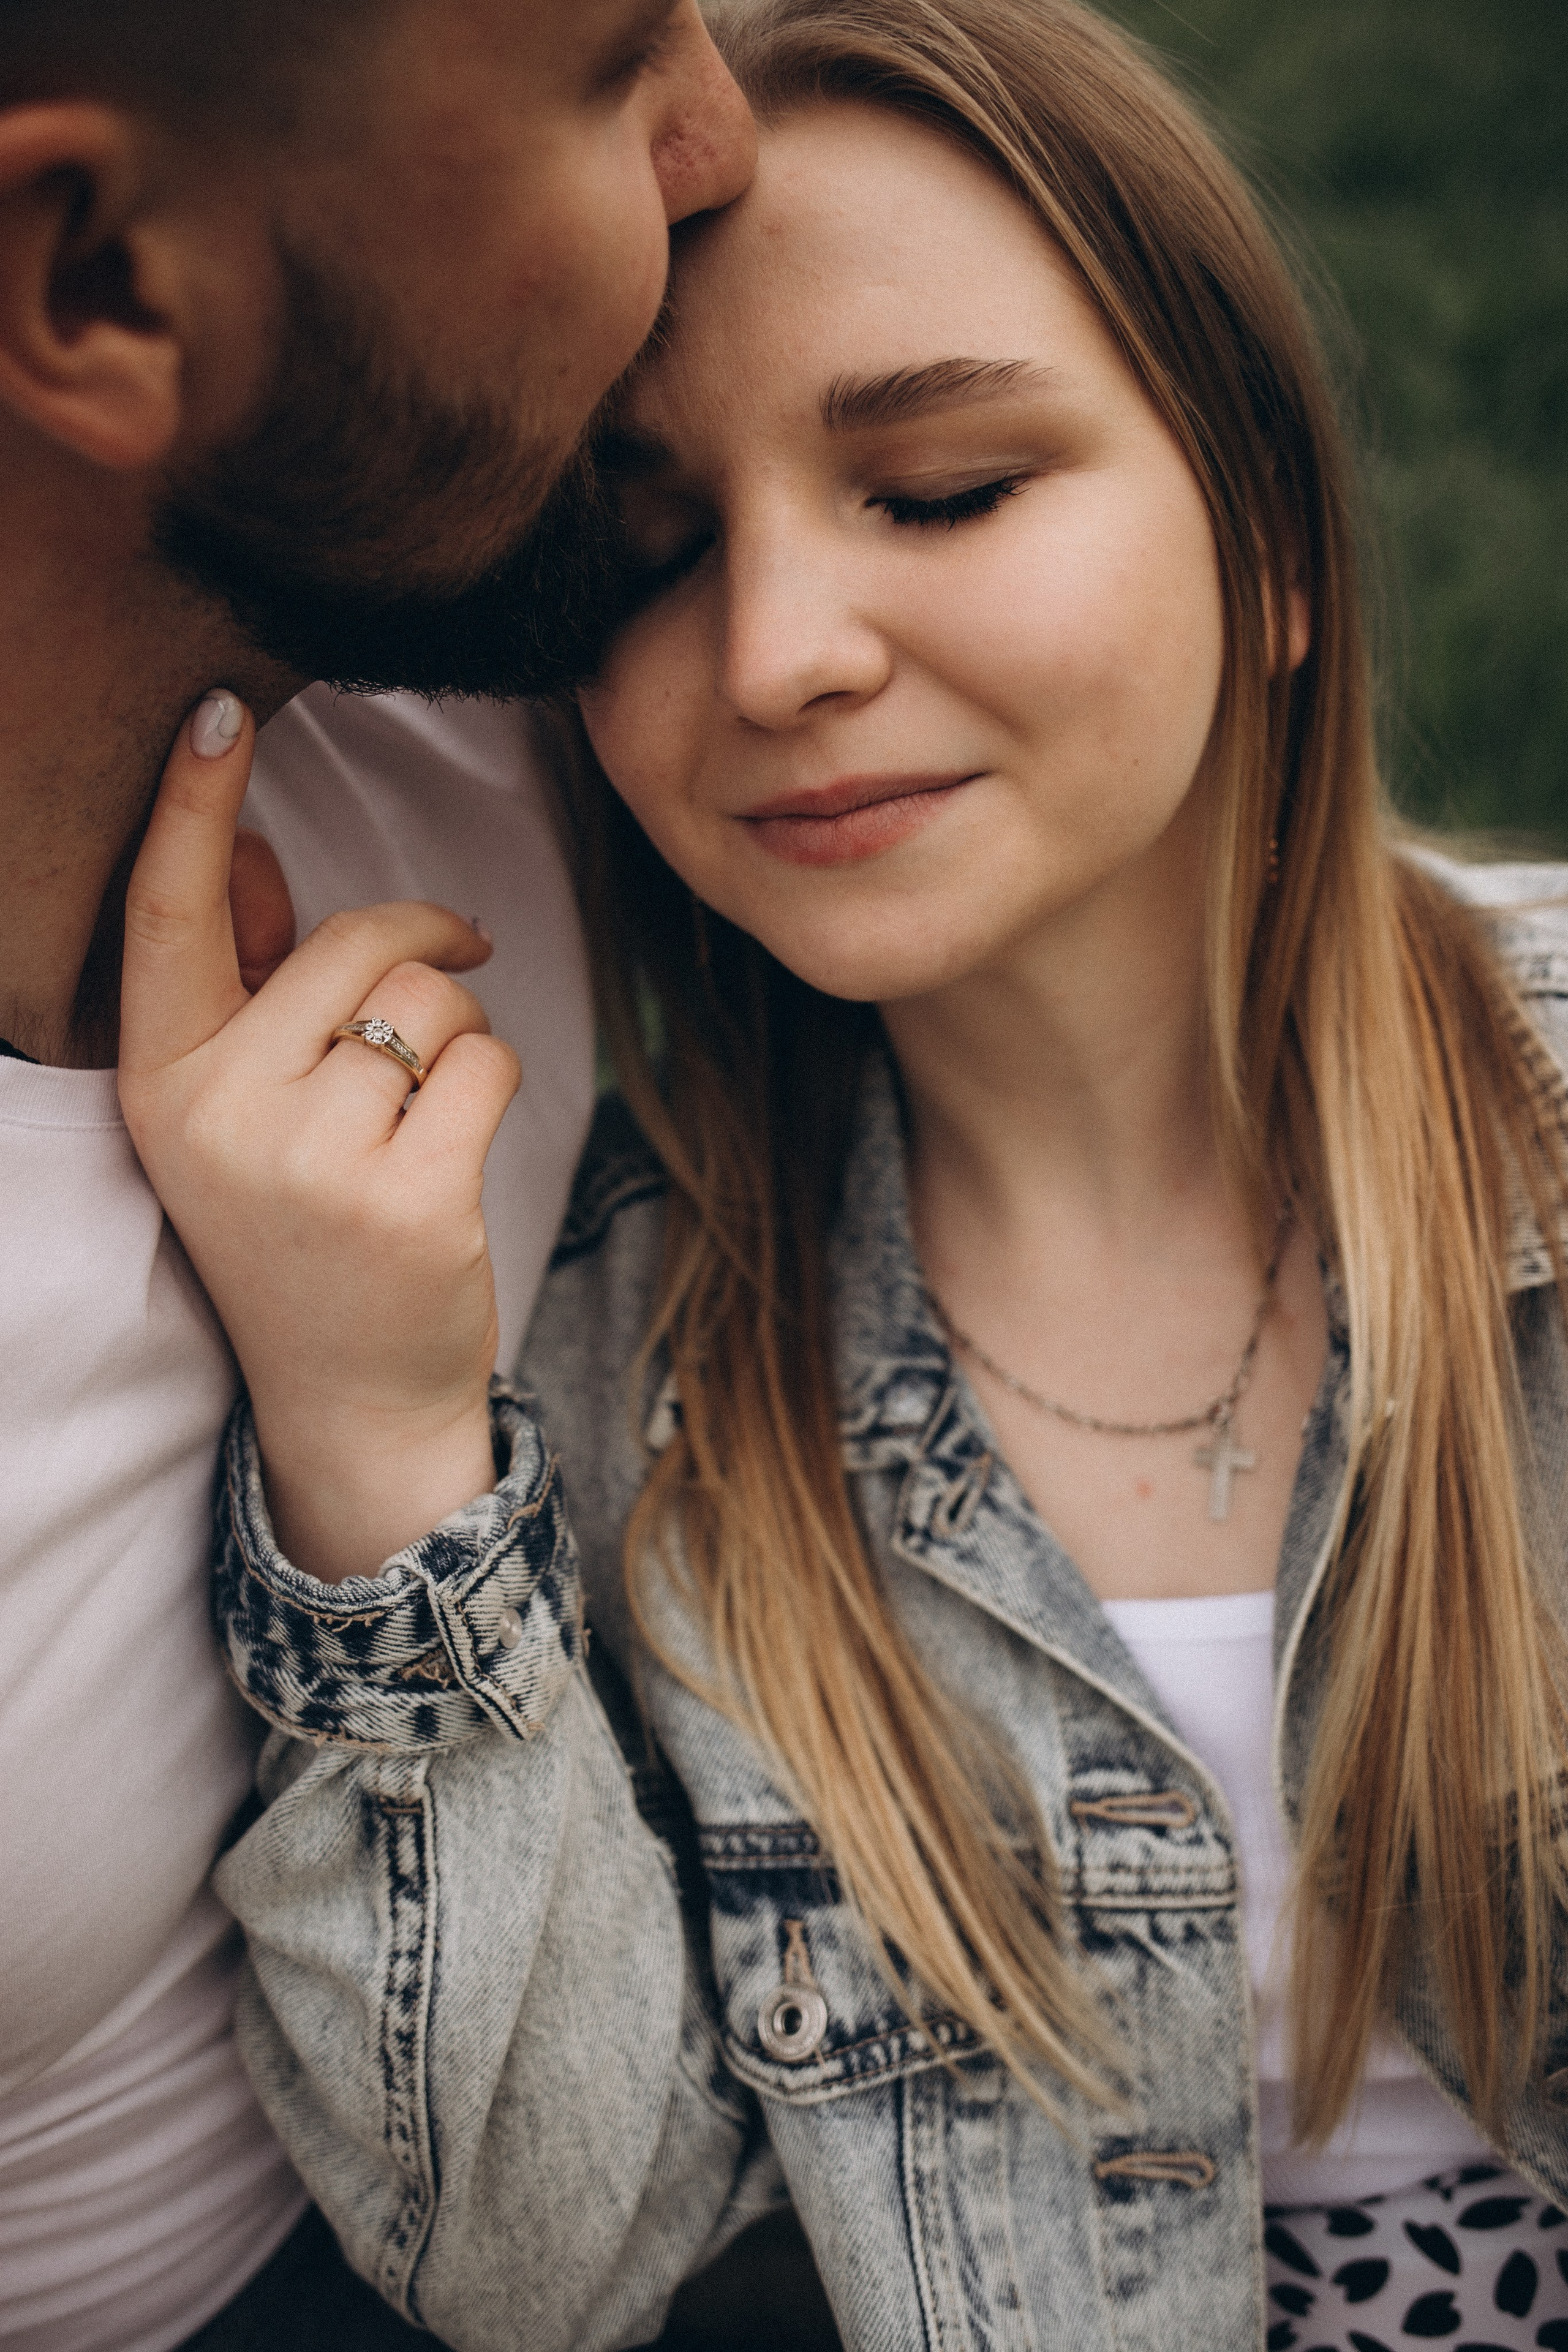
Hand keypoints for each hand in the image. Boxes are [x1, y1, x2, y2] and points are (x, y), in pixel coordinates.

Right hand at [119, 692, 520, 1582]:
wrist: (348, 1399)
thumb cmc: (301, 1227)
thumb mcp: (240, 1115)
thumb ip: (247, 988)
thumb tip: (257, 858)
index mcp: (160, 1081)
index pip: (166, 915)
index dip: (192, 804)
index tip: (218, 706)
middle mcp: (219, 1112)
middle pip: (357, 942)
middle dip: (423, 950)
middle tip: (451, 977)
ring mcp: (312, 1161)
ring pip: (434, 1001)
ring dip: (459, 1035)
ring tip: (422, 1114)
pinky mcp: (408, 1198)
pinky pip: (487, 1064)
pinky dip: (495, 1086)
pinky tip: (456, 1146)